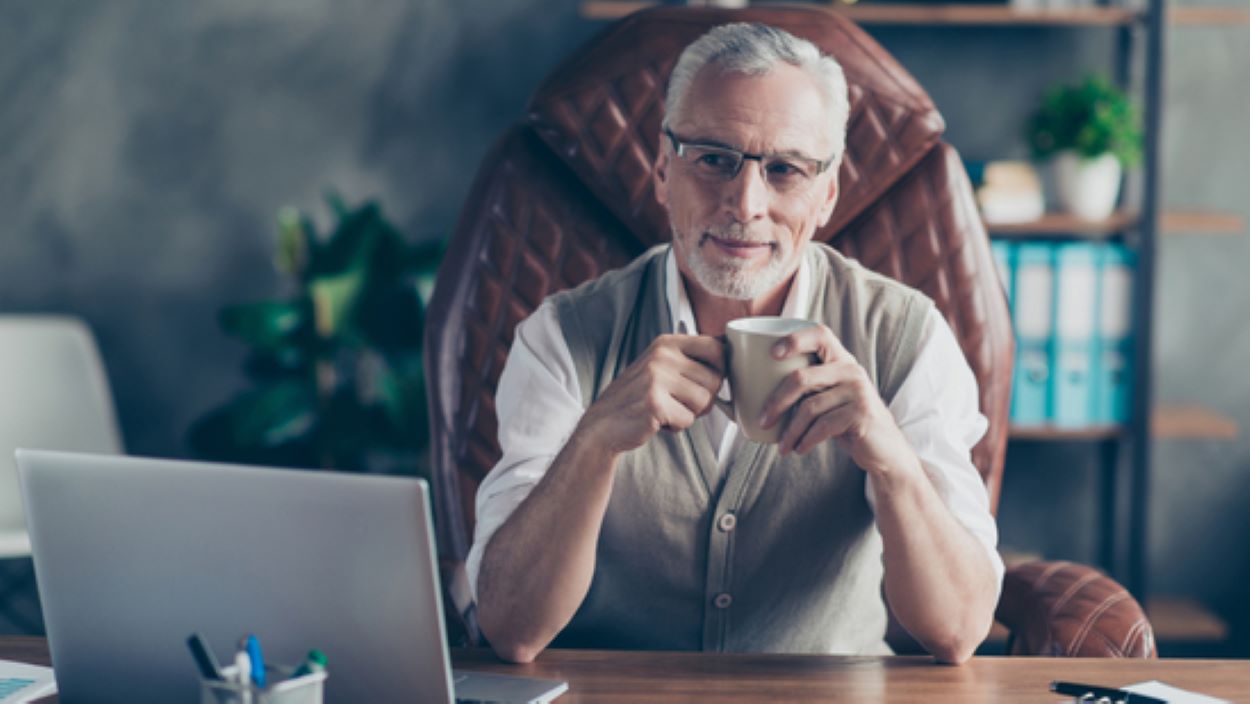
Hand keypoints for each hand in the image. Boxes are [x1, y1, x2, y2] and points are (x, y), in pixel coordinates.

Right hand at [577, 334, 725, 456]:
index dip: (720, 369)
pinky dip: (677, 426)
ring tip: (667, 410)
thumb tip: (730, 348)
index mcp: (667, 343)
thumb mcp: (661, 366)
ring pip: (704, 401)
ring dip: (690, 413)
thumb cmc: (638, 397)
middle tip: (680, 402)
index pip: (717, 348)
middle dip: (704, 398)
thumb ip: (690, 358)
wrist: (603, 424)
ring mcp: (657, 378)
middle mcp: (662, 356)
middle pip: (715, 379)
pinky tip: (659, 421)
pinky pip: (688, 419)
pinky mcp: (654, 403)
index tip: (706, 381)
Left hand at [759, 324, 914, 474]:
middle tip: (763, 420)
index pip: (820, 334)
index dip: (794, 340)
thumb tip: (754, 392)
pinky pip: (823, 426)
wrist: (883, 449)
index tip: (772, 354)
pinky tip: (799, 449)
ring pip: (810, 407)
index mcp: (841, 360)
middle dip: (776, 402)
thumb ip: (807, 388)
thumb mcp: (829, 398)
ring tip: (782, 446)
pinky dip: (806, 440)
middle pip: (802, 378)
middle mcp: (851, 370)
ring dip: (790, 431)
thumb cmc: (845, 421)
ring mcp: (858, 391)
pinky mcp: (861, 413)